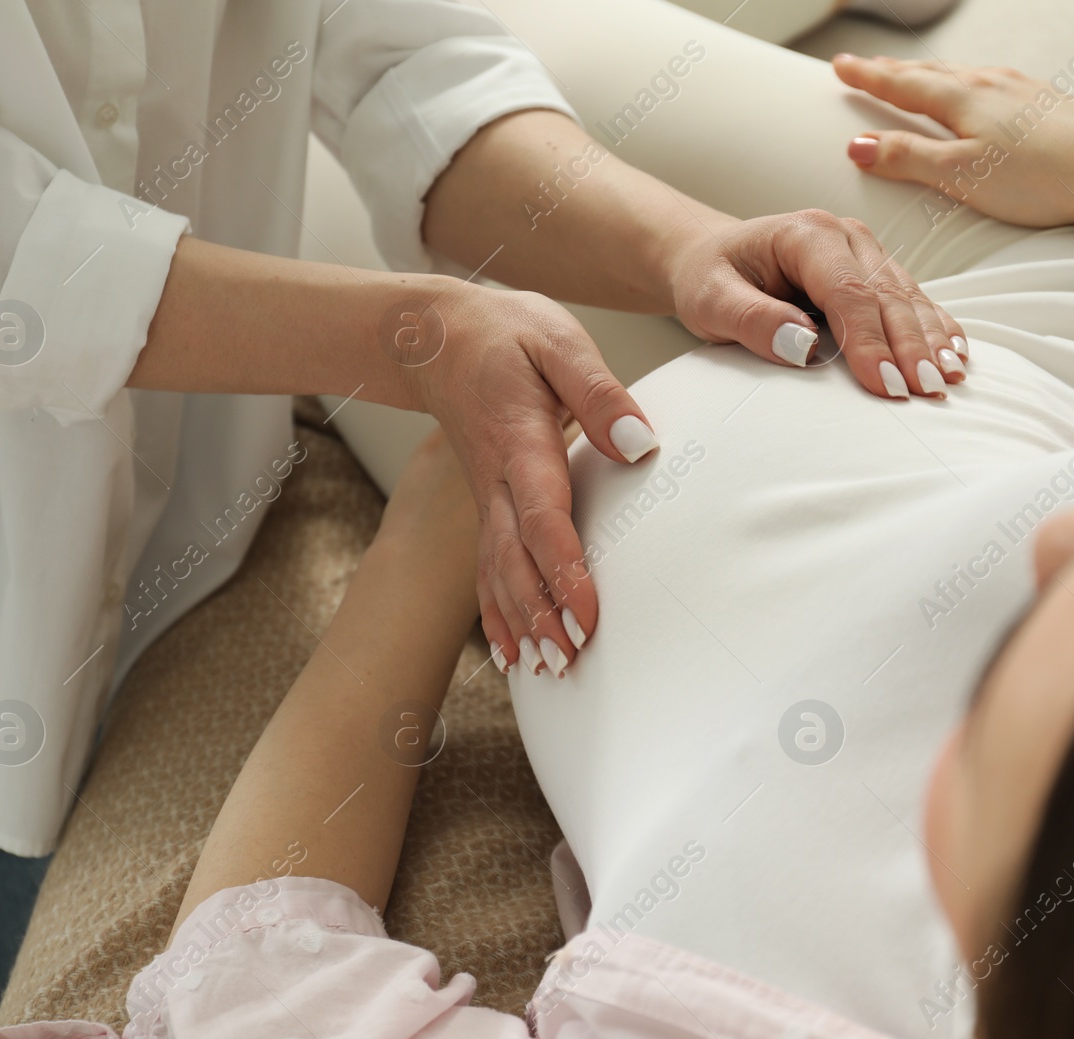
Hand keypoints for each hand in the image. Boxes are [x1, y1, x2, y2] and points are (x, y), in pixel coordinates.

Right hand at [411, 282, 646, 678]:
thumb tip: (638, 443)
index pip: (542, 515)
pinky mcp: (487, 506)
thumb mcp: (558, 341)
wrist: (435, 335)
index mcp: (519, 442)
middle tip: (570, 659)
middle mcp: (497, 481)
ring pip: (498, 571)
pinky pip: (486, 568)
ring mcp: (486, 499)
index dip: (563, 566)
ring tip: (548, 670)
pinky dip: (497, 613)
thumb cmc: (505, 333)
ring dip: (521, 622)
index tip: (586, 609)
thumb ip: (599, 393)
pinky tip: (513, 653)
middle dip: (541, 613)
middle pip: (515, 558)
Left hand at [659, 208, 970, 398]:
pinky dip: (935, 328)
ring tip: (949, 379)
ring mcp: (866, 252)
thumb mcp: (710, 300)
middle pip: (887, 295)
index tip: (885, 385)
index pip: (847, 292)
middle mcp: (845, 236)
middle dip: (911, 346)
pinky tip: (957, 355)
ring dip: (931, 340)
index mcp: (806, 233)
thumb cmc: (708, 278)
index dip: (869, 340)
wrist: (711, 256)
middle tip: (929, 390)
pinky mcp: (874, 273)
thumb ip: (752, 320)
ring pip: (908, 298)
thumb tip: (802, 346)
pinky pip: (912, 301)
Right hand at [833, 55, 1073, 228]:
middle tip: (865, 66)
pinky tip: (978, 94)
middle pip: (931, 72)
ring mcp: (1023, 89)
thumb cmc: (1038, 179)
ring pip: (964, 74)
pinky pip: (994, 85)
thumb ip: (906, 158)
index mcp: (963, 99)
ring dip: (932, 74)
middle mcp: (991, 84)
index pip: (901, 84)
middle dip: (893, 70)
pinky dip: (969, 85)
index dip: (867, 77)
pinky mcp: (1049, 103)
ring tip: (914, 75)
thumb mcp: (959, 175)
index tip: (838, 67)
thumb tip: (856, 145)